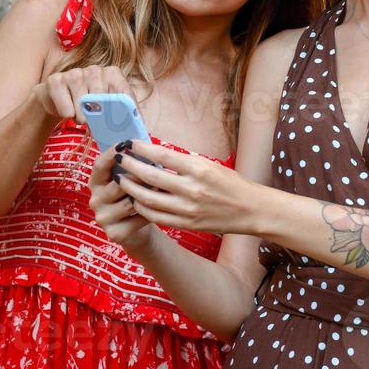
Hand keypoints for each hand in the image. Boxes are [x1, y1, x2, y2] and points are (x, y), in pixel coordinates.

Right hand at [31, 64, 133, 125]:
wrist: (57, 100)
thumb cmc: (87, 106)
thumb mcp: (107, 109)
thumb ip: (123, 115)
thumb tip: (139, 132)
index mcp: (112, 74)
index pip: (123, 91)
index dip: (125, 110)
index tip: (124, 126)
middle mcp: (95, 70)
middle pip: (102, 97)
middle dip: (100, 116)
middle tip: (96, 125)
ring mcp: (74, 73)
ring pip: (82, 103)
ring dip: (82, 117)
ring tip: (80, 117)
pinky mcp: (56, 81)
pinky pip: (66, 107)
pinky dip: (67, 114)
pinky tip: (67, 111)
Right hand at [88, 148, 156, 255]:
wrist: (136, 231)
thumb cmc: (133, 198)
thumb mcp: (128, 180)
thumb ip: (130, 165)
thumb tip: (142, 145)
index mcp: (95, 183)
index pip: (99, 165)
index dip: (111, 154)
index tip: (126, 144)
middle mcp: (95, 200)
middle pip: (119, 184)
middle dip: (139, 177)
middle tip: (157, 171)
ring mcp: (103, 218)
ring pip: (131, 202)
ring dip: (148, 195)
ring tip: (161, 190)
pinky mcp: (114, 233)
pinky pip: (138, 218)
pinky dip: (151, 213)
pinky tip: (158, 210)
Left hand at [112, 140, 260, 235]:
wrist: (249, 209)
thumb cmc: (230, 183)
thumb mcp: (209, 165)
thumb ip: (184, 162)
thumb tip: (156, 155)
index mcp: (199, 169)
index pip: (162, 155)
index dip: (142, 149)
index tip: (129, 144)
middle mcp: (192, 189)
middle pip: (151, 177)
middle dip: (130, 167)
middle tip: (119, 160)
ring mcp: (188, 209)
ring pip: (149, 199)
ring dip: (131, 189)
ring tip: (121, 180)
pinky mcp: (187, 224)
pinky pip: (157, 217)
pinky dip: (143, 208)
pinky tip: (136, 200)